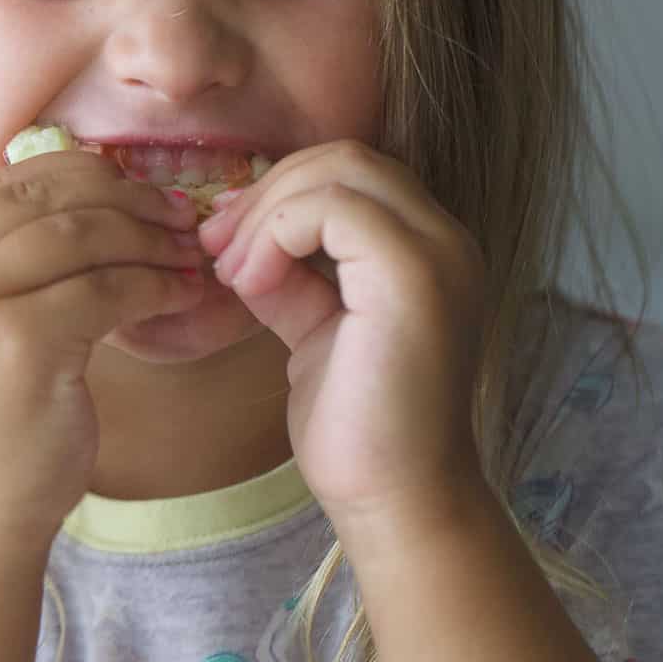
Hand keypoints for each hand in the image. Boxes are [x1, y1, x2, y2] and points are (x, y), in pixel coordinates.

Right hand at [0, 150, 204, 555]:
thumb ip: (0, 267)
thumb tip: (86, 195)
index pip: (4, 183)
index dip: (80, 176)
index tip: (133, 190)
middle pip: (43, 199)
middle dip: (122, 199)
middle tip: (175, 216)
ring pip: (80, 236)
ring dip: (147, 240)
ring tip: (186, 256)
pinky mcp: (16, 343)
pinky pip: (105, 289)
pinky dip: (153, 286)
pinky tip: (179, 296)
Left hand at [197, 140, 488, 534]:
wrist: (394, 503)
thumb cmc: (357, 431)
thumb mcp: (315, 332)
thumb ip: (293, 279)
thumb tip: (243, 240)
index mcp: (430, 250)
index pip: (353, 174)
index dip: (281, 192)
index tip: (225, 242)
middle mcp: (447, 240)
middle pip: (345, 158)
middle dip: (267, 193)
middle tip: (215, 247)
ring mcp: (438, 254)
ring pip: (338, 171)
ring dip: (265, 214)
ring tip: (232, 274)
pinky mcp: (413, 276)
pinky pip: (332, 208)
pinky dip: (276, 233)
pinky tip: (252, 286)